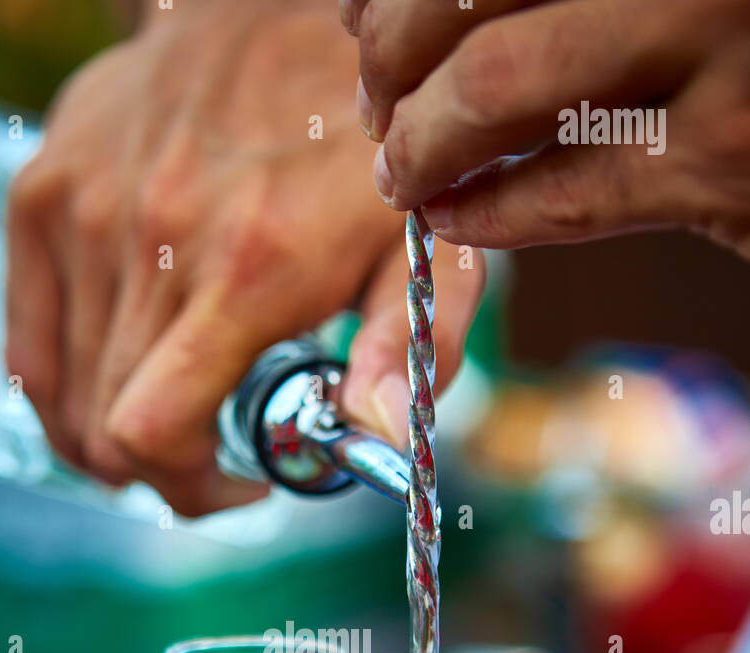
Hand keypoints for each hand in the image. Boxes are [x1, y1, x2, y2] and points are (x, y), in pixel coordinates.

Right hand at [6, 0, 483, 515]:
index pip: (151, 433)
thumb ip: (407, 353)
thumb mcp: (421, 250)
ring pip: (61, 393)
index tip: (241, 481)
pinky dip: (63, 380)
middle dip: (164, 466)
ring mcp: (83, 209)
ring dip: (113, 427)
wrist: (284, 13)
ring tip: (176, 401)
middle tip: (218, 443)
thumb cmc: (364, 147)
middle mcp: (149, 239)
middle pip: (103, 429)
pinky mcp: (44, 186)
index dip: (187, 489)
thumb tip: (375, 445)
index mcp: (246, 270)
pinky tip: (119, 369)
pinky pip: (27, 338)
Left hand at [344, 0, 749, 261]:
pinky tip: (452, 218)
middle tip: (375, 101)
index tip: (356, 17)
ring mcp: (725, 38)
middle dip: (392, 53)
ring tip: (402, 170)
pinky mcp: (732, 158)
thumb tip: (406, 12)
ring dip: (424, 139)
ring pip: (501, 81)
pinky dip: (486, 214)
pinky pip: (565, 191)